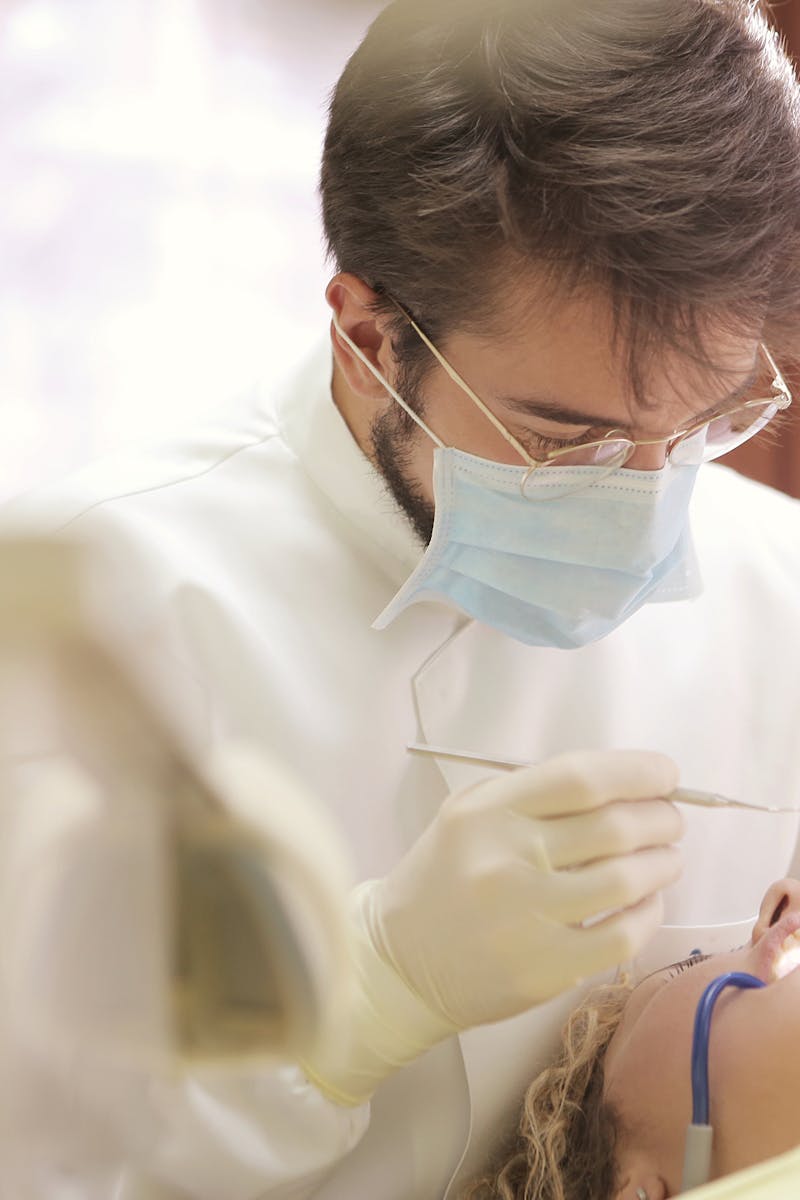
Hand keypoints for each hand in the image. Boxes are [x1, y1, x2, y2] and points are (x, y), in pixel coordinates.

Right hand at [300, 749, 682, 1104]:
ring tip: (667, 858)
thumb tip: (625, 786)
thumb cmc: (444, 876)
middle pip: (614, 827)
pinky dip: (650, 913)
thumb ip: (535, 795)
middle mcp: (507, 860)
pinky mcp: (545, 969)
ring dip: (663, 862)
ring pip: (626, 879)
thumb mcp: (469, 815)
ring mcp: (527, 918)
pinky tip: (647, 901)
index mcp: (488, 812)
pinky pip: (622, 935)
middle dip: (661, 818)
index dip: (638, 772)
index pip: (581, 778)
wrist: (399, 961)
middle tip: (670, 820)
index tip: (666, 774)